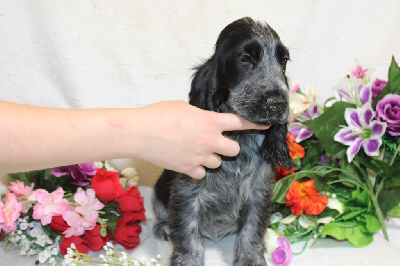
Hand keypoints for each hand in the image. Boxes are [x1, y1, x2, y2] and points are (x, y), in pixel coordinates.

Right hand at [134, 101, 268, 178]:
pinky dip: (198, 168)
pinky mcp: (188, 169)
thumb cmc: (159, 114)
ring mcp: (200, 157)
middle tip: (217, 142)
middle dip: (229, 146)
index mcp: (210, 122)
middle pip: (235, 150)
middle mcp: (210, 141)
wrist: (141, 133)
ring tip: (197, 151)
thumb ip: (200, 116)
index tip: (265, 125)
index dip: (255, 124)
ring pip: (218, 163)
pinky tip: (189, 161)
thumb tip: (203, 121)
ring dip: (212, 157)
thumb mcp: (184, 108)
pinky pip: (202, 173)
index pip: (240, 123)